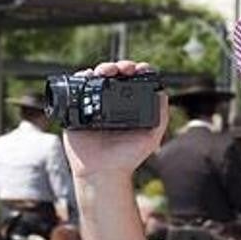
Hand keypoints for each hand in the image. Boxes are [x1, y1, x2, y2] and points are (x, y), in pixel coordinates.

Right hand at [62, 61, 168, 180]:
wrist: (103, 173)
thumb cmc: (128, 158)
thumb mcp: (152, 137)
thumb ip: (161, 115)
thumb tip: (163, 90)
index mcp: (130, 107)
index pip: (133, 81)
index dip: (136, 70)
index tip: (137, 69)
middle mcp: (112, 104)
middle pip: (115, 75)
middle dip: (118, 66)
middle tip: (120, 69)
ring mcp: (94, 105)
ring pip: (97, 78)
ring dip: (101, 69)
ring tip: (104, 71)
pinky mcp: (78, 111)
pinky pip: (77, 89)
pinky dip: (81, 78)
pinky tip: (87, 76)